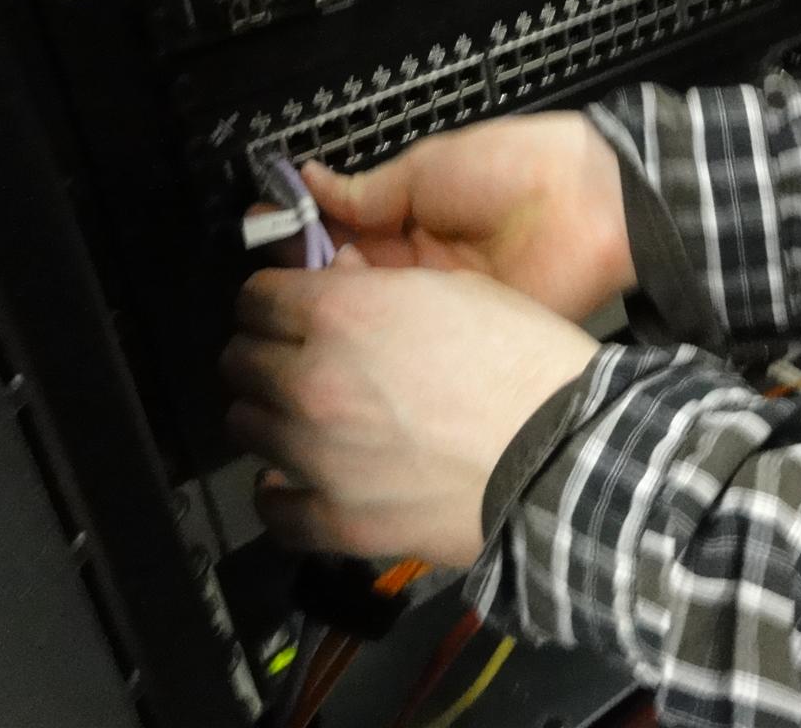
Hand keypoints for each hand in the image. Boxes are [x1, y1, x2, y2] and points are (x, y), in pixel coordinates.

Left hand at [221, 248, 598, 564]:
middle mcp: (312, 379)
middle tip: (294, 361)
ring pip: (245, 426)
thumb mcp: (455, 291)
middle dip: (263, 354)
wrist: (563, 452)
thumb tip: (336, 283)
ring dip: (269, 417)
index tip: (284, 310)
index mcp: (340, 313)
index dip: (271, 300)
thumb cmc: (522, 362)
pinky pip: (273, 508)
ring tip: (302, 421)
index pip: (256, 298)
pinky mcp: (336, 518)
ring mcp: (316, 454)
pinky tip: (300, 483)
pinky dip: (281, 494)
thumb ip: (377, 288)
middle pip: (238, 361)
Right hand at [302, 112, 634, 321]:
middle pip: (347, 278)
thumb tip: (312, 185)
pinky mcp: (461, 337)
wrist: (589, 202)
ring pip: (371, 315)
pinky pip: (411, 342)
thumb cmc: (515, 167)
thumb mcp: (428, 168)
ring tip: (300, 296)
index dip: (301, 233)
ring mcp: (438, 305)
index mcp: (409, 216)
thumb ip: (369, 192)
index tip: (263, 230)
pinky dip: (378, 337)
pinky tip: (348, 326)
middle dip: (306, 274)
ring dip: (336, 306)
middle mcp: (418, 265)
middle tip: (271, 269)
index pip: (340, 231)